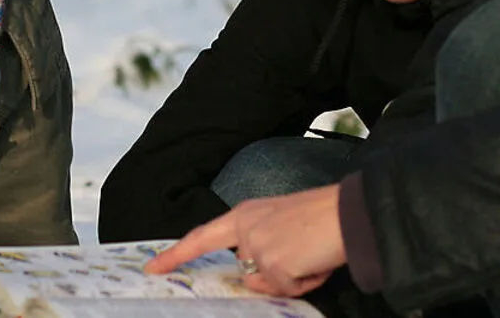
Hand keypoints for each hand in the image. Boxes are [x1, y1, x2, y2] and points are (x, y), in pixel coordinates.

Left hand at [145, 184, 345, 296]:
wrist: (347, 212)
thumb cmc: (322, 216)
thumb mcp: (281, 225)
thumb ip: (261, 248)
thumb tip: (256, 279)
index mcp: (245, 214)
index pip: (202, 237)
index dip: (176, 254)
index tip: (152, 268)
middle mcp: (245, 229)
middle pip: (247, 272)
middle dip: (275, 276)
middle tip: (304, 257)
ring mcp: (256, 248)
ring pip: (268, 284)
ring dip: (292, 278)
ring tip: (312, 255)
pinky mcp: (273, 264)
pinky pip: (286, 289)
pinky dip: (304, 282)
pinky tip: (315, 262)